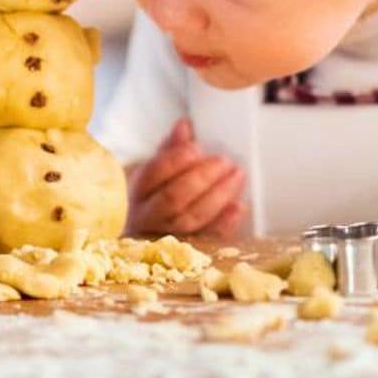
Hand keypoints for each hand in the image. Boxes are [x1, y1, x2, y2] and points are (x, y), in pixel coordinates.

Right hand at [125, 117, 247, 238]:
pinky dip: (224, 223)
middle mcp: (147, 215)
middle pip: (173, 198)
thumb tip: (185, 124)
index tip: (197, 148)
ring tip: (237, 176)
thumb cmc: (156, 193)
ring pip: (191, 219)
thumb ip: (171, 147)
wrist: (146, 230)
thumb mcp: (156, 168)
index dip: (175, 160)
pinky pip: (207, 239)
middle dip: (201, 178)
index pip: (154, 173)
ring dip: (217, 197)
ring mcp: (166, 237)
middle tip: (224, 161)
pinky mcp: (187, 252)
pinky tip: (239, 207)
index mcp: (138, 189)